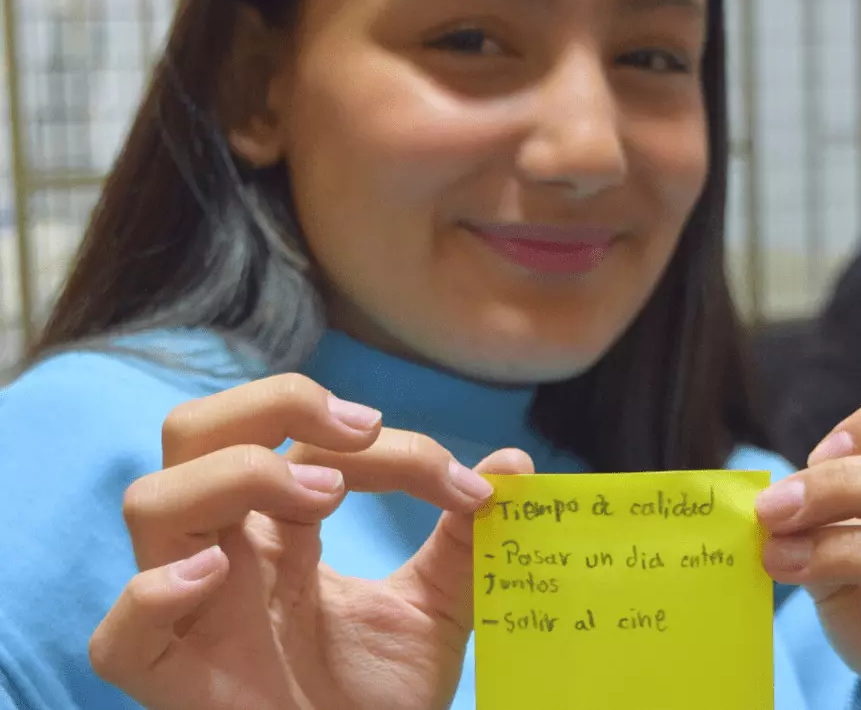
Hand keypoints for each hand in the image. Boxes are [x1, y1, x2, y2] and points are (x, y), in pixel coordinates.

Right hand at [89, 373, 533, 709]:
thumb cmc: (381, 702)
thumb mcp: (438, 611)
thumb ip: (465, 540)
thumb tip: (518, 463)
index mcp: (280, 529)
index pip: (310, 446)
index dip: (393, 447)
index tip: (471, 486)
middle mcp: (227, 553)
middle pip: (196, 431)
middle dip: (274, 404)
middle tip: (359, 431)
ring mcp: (193, 612)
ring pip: (152, 503)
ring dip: (236, 477)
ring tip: (324, 500)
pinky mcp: (174, 681)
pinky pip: (119, 635)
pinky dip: (156, 593)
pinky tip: (218, 577)